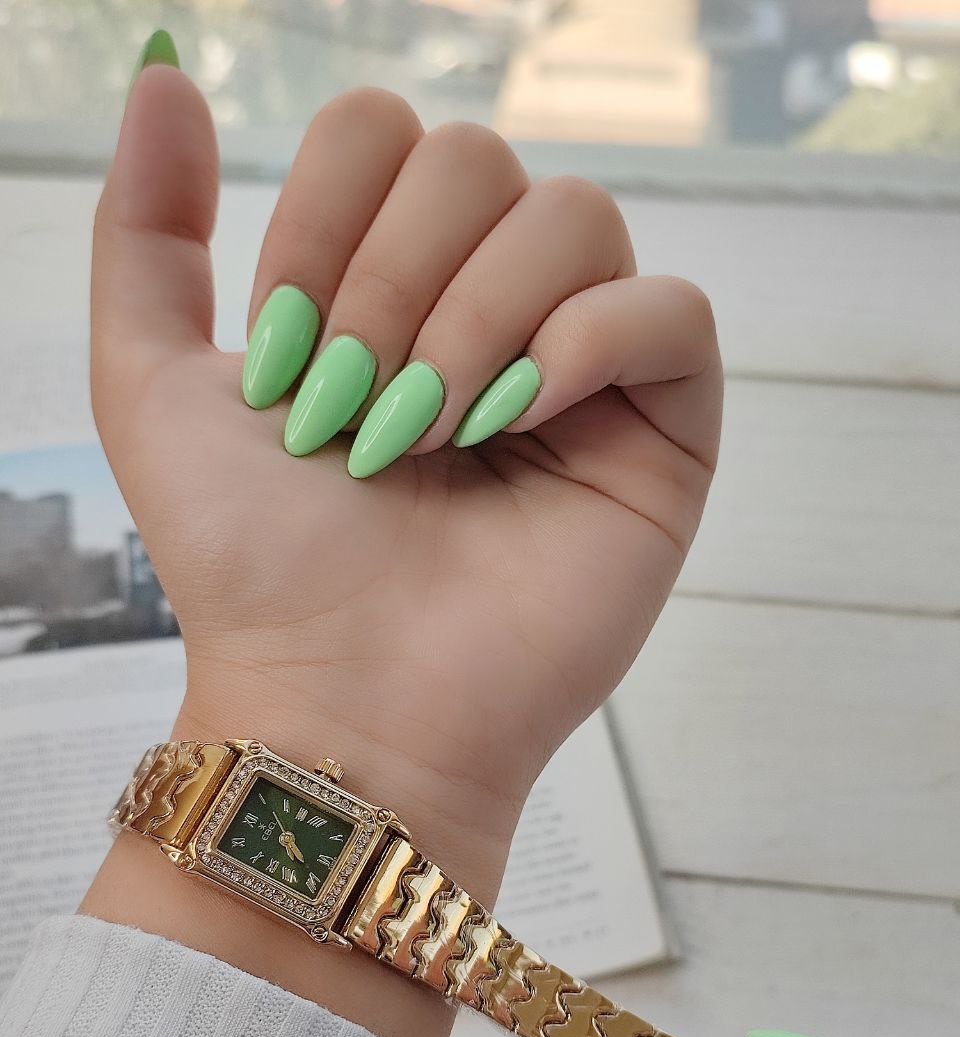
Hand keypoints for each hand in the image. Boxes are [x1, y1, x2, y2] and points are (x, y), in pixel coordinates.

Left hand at [84, 62, 718, 1036]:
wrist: (343, 700)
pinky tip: (521, 416)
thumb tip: (164, 72)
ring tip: (432, 437)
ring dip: (476, 319)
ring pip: (573, 218)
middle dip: (393, 280)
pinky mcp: (662, 434)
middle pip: (480, 162)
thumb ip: (143, 229)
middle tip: (358, 413)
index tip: (289, 351)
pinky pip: (670, 310)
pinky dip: (591, 339)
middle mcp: (489, 311)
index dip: (327, 219)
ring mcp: (582, 371)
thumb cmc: (253, 565)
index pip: (389, 138)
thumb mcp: (152, 385)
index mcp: (387, 288)